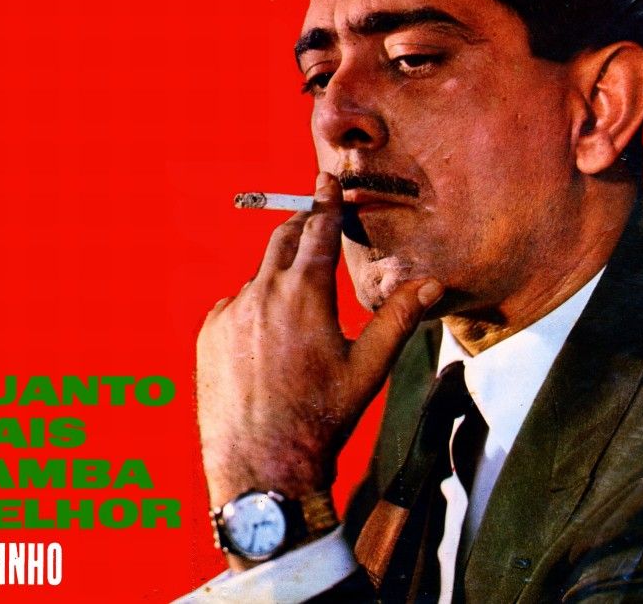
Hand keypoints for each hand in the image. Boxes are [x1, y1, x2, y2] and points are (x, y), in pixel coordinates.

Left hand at [196, 172, 443, 507]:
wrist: (262, 464)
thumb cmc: (323, 417)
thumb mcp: (368, 368)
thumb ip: (398, 319)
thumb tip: (432, 283)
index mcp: (305, 293)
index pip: (317, 230)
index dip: (324, 201)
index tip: (324, 177)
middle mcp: (262, 293)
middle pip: (283, 240)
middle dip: (301, 228)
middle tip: (315, 226)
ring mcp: (230, 312)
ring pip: (259, 276)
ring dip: (279, 278)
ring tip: (297, 315)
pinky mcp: (209, 333)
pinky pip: (235, 305)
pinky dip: (253, 307)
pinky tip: (266, 341)